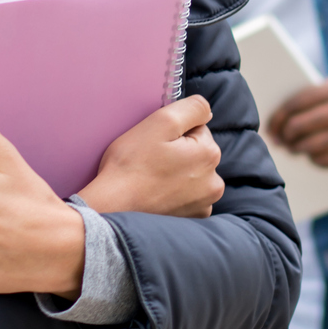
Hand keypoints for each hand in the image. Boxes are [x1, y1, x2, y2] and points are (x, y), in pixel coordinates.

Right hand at [77, 96, 223, 217]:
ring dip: (177, 173)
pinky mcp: (192, 219)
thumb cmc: (132, 164)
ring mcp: (204, 204)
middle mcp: (214, 182)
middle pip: (197, 153)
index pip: (197, 129)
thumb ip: (192, 108)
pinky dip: (174, 194)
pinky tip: (156, 193)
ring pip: (192, 175)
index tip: (155, 143)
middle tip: (150, 160)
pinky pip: (187, 197)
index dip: (174, 132)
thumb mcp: (161, 122)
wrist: (113, 207)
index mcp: (210, 155)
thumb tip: (207, 110)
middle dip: (178, 152)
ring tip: (152, 178)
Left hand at [268, 72, 327, 167]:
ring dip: (300, 149)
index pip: (301, 101)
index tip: (272, 124)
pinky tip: (312, 157)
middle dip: (288, 134)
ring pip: (317, 145)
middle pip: (306, 124)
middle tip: (279, 140)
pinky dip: (317, 160)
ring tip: (293, 149)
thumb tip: (284, 119)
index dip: (282, 115)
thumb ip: (318, 97)